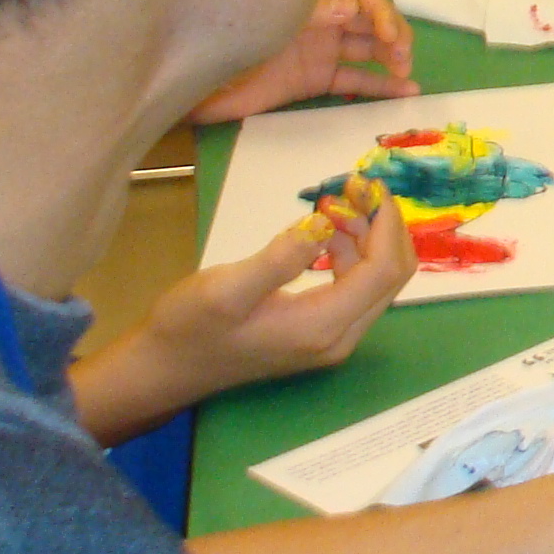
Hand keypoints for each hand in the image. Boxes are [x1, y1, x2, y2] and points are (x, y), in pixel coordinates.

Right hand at [78, 187, 417, 438]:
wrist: (162, 368)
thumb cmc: (188, 328)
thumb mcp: (226, 288)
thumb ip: (280, 258)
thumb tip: (324, 224)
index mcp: (323, 327)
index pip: (384, 269)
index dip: (385, 222)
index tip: (368, 185)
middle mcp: (340, 337)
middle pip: (390, 275)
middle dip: (381, 226)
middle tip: (352, 189)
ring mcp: (333, 338)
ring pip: (375, 279)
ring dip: (365, 236)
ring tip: (333, 204)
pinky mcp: (320, 332)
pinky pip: (354, 287)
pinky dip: (349, 253)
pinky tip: (322, 234)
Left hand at [191, 0, 417, 123]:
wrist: (192, 84)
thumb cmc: (223, 48)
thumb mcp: (264, 27)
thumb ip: (306, 16)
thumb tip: (349, 9)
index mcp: (309, 1)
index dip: (381, 12)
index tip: (388, 35)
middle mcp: (320, 21)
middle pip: (369, 19)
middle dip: (393, 33)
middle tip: (401, 57)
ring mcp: (320, 50)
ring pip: (368, 48)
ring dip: (393, 56)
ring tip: (407, 74)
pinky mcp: (316, 79)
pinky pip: (356, 78)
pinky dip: (381, 85)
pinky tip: (405, 91)